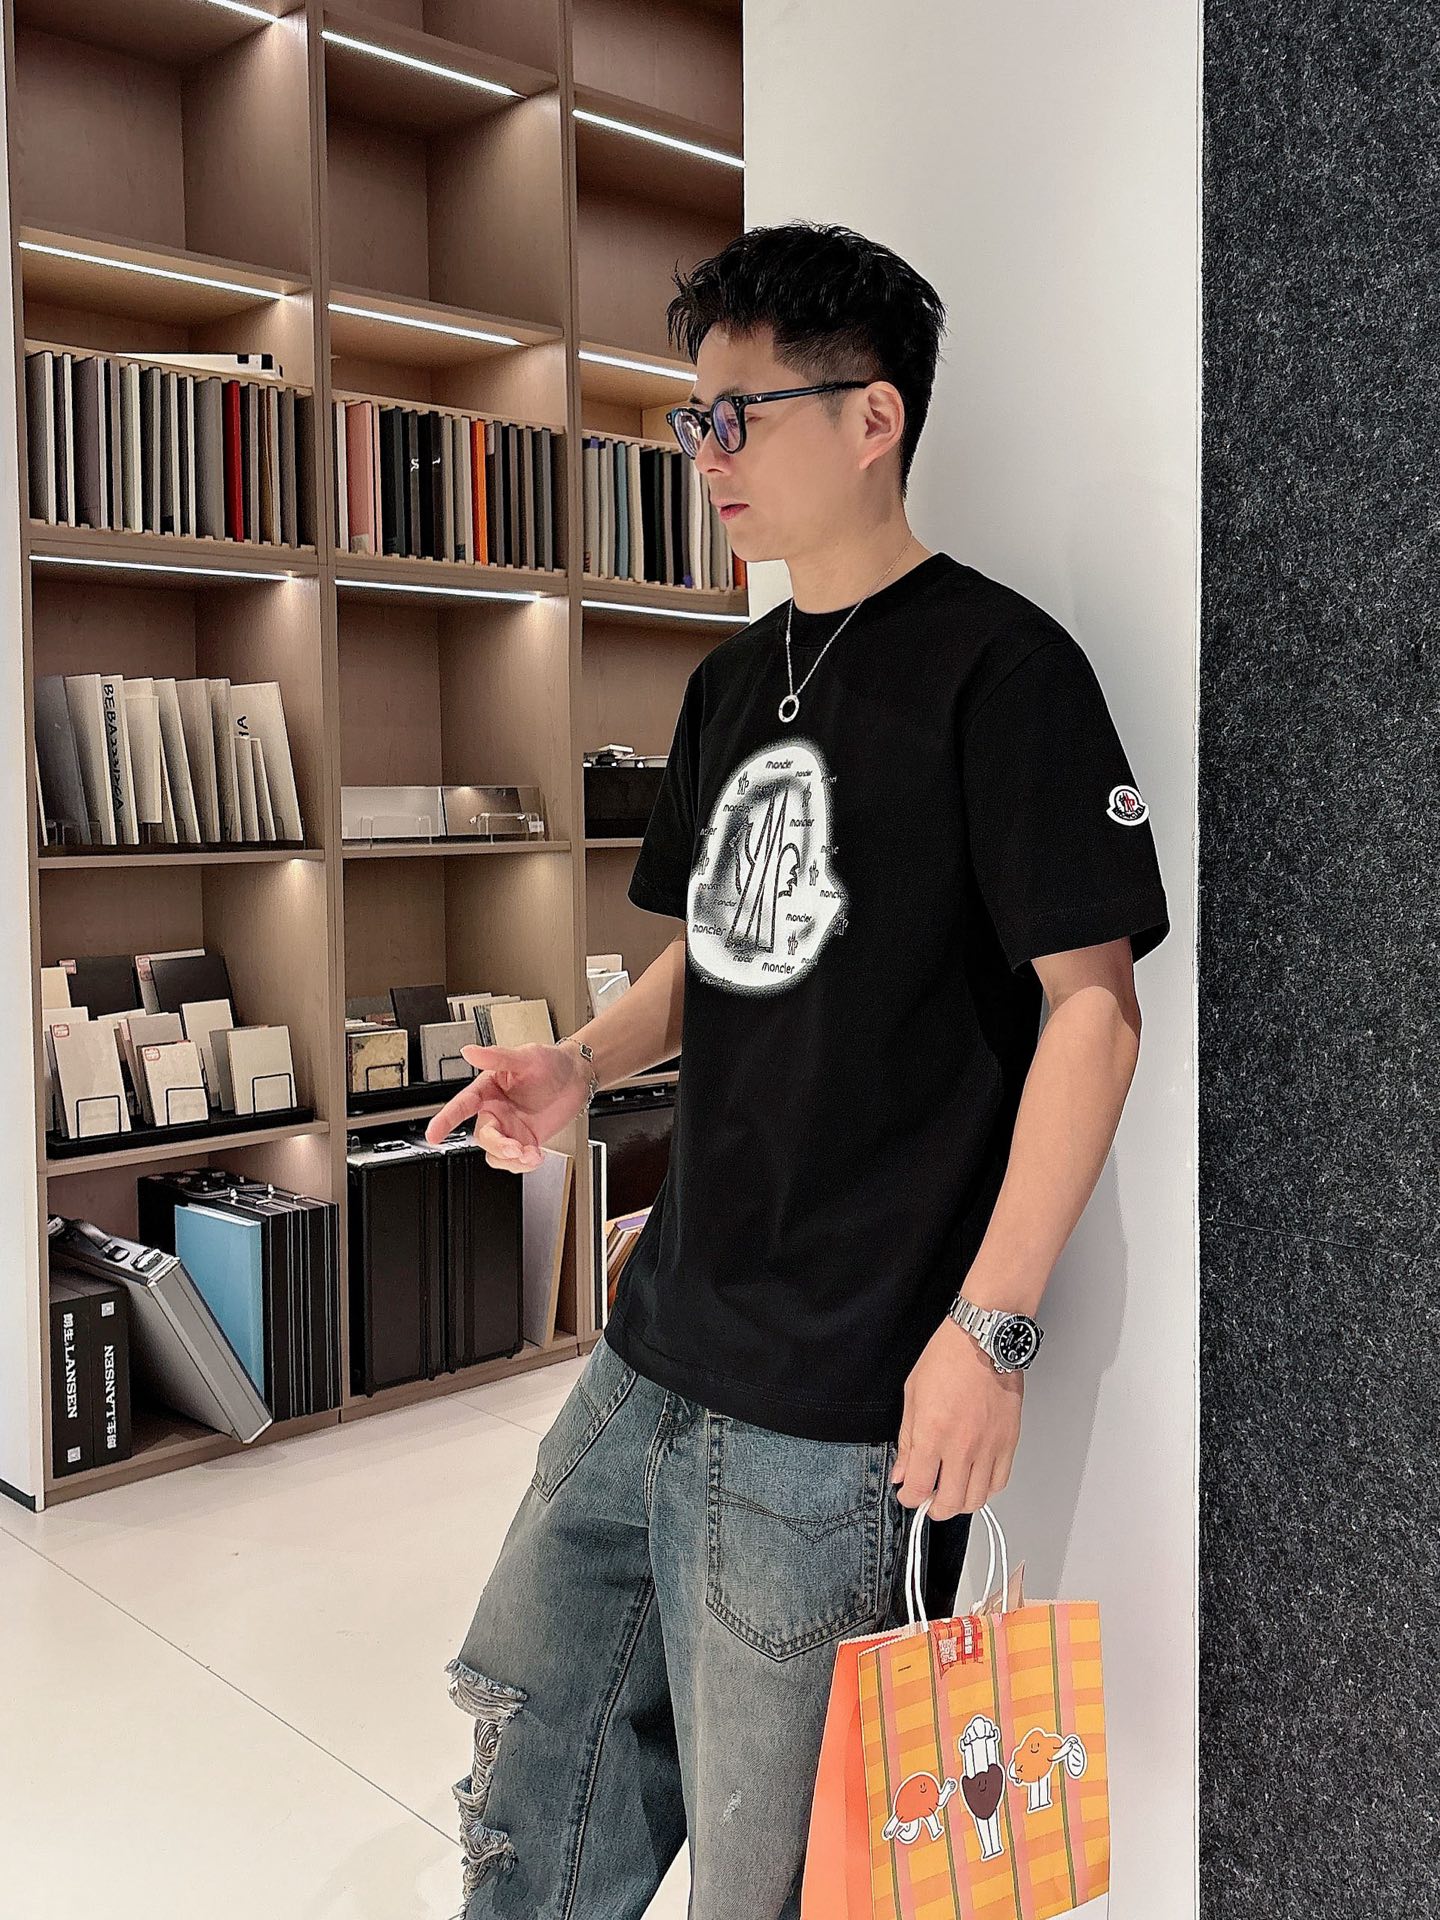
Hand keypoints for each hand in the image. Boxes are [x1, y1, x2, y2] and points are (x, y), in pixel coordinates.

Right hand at [423, 1041, 588, 1171]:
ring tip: (530, 1153)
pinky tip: (536, 1155)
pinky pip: (514, 1161)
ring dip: (511, 1159)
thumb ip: (496, 1057)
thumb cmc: (550, 1062)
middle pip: (483, 1136)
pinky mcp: (525, 1141)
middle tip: (515, 1147)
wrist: (577, 1078)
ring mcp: (510, 1128)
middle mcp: (495, 1111)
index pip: (461, 1105)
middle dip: (498, 1145)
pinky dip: (524, 1164)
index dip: (445, 1120)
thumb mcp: (524, 1057)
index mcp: (487, 1090)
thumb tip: (470, 1051)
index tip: (434, 1135)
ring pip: (496, 1154)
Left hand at [891, 1316, 1023, 1518]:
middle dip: (934, 1508)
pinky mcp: (1009, 1442)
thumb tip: (902, 1473)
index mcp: (933, 1435)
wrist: (983, 1340)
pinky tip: (975, 1478)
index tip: (908, 1493)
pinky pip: (999, 1481)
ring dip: (961, 1502)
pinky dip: (985, 1488)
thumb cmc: (947, 1360)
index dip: (910, 1497)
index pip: (919, 1488)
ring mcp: (989, 1447)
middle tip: (929, 1499)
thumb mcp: (913, 1397)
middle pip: (950, 1503)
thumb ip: (907, 1441)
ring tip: (952, 1490)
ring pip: (977, 1498)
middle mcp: (962, 1447)